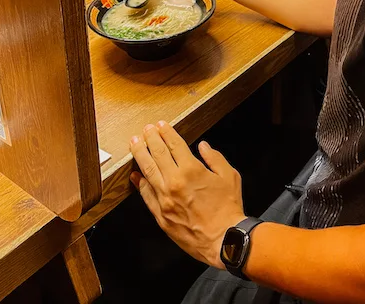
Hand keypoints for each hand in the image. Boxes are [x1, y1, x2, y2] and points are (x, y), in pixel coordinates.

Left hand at [130, 122, 244, 266]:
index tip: (161, 125)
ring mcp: (165, 199)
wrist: (223, 239)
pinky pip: (146, 195)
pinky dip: (139, 183)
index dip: (166, 132)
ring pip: (147, 171)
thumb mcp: (229, 176)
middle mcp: (174, 182)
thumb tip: (203, 146)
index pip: (174, 144)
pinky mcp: (161, 215)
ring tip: (134, 143)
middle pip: (157, 154)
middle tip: (145, 130)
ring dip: (140, 155)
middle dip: (150, 139)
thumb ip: (214, 158)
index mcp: (192, 170)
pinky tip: (135, 175)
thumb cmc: (228, 208)